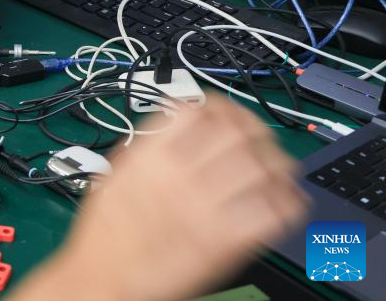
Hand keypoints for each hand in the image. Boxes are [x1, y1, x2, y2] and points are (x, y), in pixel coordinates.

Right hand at [10, 99, 308, 300]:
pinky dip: (286, 204)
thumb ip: (149, 146)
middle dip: (257, 131)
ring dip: (277, 166)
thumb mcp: (116, 174)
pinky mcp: (225, 243)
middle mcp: (180, 175)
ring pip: (263, 169)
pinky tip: (284, 203)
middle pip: (238, 133)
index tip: (229, 114)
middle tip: (261, 139)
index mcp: (151, 155)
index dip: (222, 107)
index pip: (200, 110)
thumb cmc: (105, 234)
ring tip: (278, 171)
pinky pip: (272, 213)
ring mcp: (204, 208)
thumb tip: (176, 120)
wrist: (102, 280)